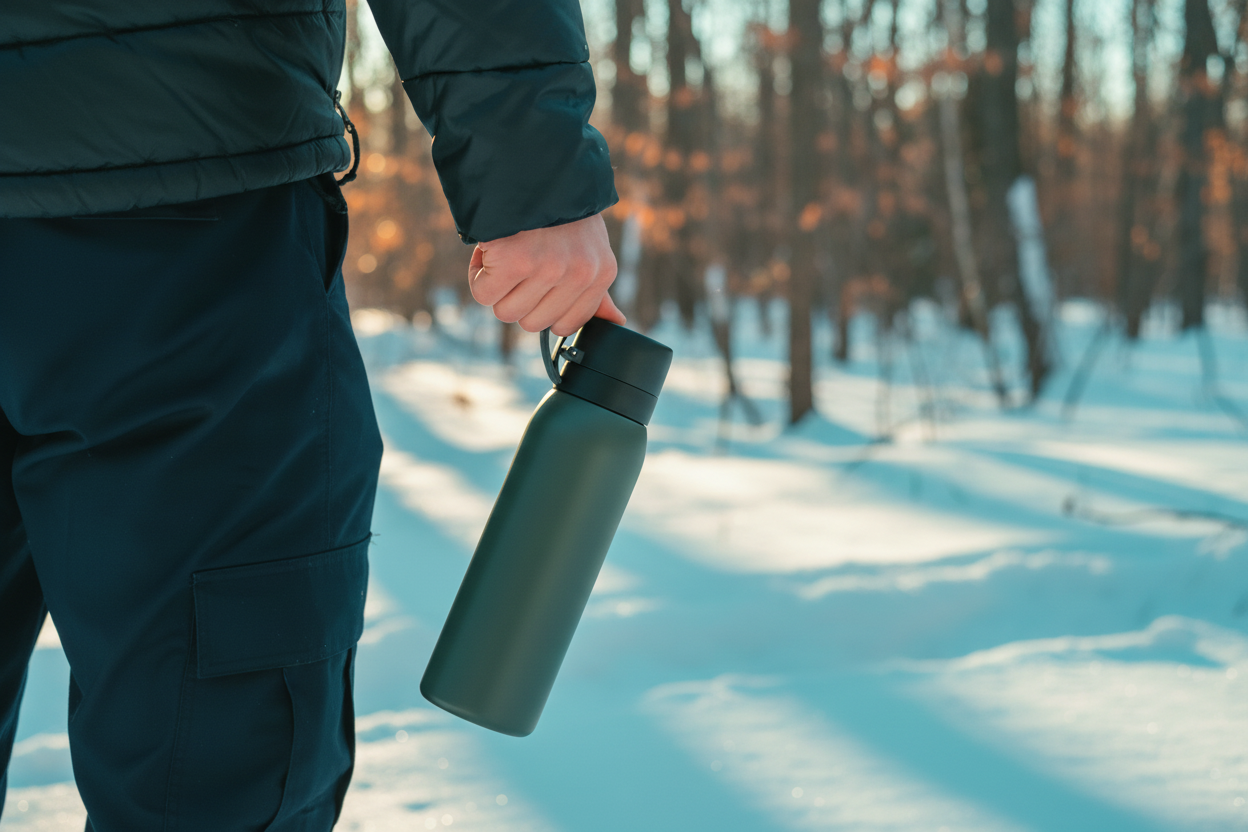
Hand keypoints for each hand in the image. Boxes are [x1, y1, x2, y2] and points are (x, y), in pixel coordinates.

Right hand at [467, 213, 625, 336]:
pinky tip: (490, 250)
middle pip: (531, 323)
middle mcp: (579, 274)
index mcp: (601, 274)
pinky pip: (484, 294)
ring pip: (505, 312)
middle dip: (516, 297)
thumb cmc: (558, 211)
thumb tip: (617, 321)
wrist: (531, 162)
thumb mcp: (589, 249)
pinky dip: (478, 275)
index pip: (566, 325)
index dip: (541, 308)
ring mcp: (548, 268)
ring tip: (505, 253)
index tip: (535, 282)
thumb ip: (597, 291)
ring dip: (495, 286)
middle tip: (518, 262)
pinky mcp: (515, 260)